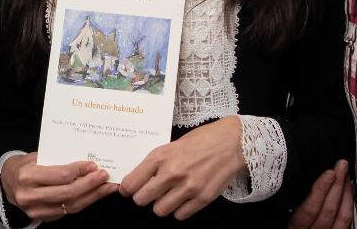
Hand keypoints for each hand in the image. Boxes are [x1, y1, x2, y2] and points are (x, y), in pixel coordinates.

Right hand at [1, 152, 118, 221]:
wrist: (8, 183)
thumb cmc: (24, 166)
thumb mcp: (35, 157)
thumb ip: (56, 160)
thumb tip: (84, 164)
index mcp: (26, 176)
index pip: (60, 175)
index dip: (79, 170)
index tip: (92, 165)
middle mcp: (30, 195)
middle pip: (68, 192)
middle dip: (89, 184)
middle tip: (104, 175)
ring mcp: (37, 210)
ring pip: (71, 205)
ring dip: (92, 195)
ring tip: (106, 186)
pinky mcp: (44, 218)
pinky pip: (69, 211)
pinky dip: (84, 202)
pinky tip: (94, 194)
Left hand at [119, 116, 243, 219]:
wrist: (230, 143)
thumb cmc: (199, 141)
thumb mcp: (169, 146)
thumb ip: (154, 163)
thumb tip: (137, 179)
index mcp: (160, 157)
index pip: (132, 182)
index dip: (126, 189)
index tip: (127, 190)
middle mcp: (172, 173)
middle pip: (142, 199)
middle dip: (141, 198)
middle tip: (147, 194)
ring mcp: (188, 188)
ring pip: (160, 210)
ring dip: (160, 205)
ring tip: (166, 196)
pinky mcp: (203, 198)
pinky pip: (180, 215)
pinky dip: (178, 210)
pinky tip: (181, 200)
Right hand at [287, 160, 352, 228]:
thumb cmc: (284, 219)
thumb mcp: (280, 213)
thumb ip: (284, 201)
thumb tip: (288, 177)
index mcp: (295, 226)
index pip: (309, 209)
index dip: (320, 191)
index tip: (328, 173)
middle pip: (328, 210)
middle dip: (337, 185)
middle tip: (341, 165)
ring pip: (342, 216)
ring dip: (346, 193)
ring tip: (346, 174)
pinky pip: (347, 221)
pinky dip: (349, 204)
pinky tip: (347, 191)